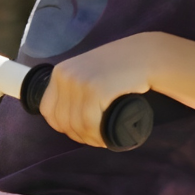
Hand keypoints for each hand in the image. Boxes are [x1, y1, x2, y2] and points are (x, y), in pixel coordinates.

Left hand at [39, 34, 155, 147]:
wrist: (146, 55)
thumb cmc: (121, 67)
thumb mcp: (88, 71)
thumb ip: (75, 87)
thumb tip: (67, 119)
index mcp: (60, 72)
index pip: (48, 110)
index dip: (63, 127)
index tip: (80, 131)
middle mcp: (65, 76)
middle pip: (62, 121)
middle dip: (79, 135)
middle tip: (96, 138)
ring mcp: (79, 82)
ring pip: (76, 125)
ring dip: (90, 138)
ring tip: (104, 139)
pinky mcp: (95, 90)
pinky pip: (89, 123)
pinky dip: (97, 135)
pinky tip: (107, 138)